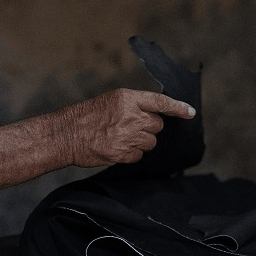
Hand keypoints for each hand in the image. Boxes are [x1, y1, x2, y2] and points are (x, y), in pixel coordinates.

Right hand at [62, 88, 195, 166]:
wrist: (66, 134)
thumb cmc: (85, 117)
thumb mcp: (110, 102)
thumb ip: (132, 107)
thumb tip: (150, 118)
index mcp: (127, 98)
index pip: (159, 102)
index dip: (177, 108)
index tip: (190, 113)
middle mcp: (130, 116)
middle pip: (157, 126)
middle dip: (149, 129)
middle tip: (131, 129)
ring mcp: (127, 136)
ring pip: (150, 143)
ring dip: (140, 143)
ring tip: (120, 139)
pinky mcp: (123, 153)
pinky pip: (138, 156)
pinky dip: (130, 155)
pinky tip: (116, 149)